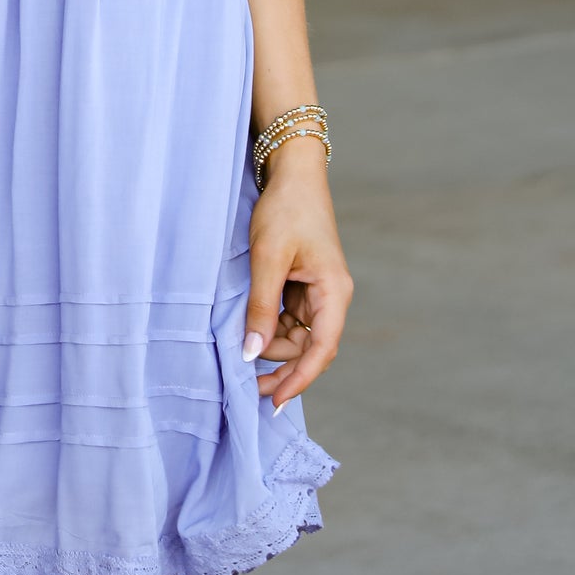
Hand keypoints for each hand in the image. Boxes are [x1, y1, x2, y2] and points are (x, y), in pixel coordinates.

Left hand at [241, 137, 352, 412]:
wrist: (291, 174)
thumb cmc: (285, 210)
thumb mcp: (268, 259)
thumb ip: (261, 307)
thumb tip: (252, 353)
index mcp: (333, 292)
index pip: (322, 349)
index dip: (300, 379)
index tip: (276, 401)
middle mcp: (330, 296)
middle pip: (311, 348)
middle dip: (283, 368)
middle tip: (249, 388)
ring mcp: (316, 291)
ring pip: (298, 336)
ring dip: (273, 347)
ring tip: (241, 353)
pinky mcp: (301, 284)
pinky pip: (289, 318)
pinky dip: (270, 328)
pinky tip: (249, 333)